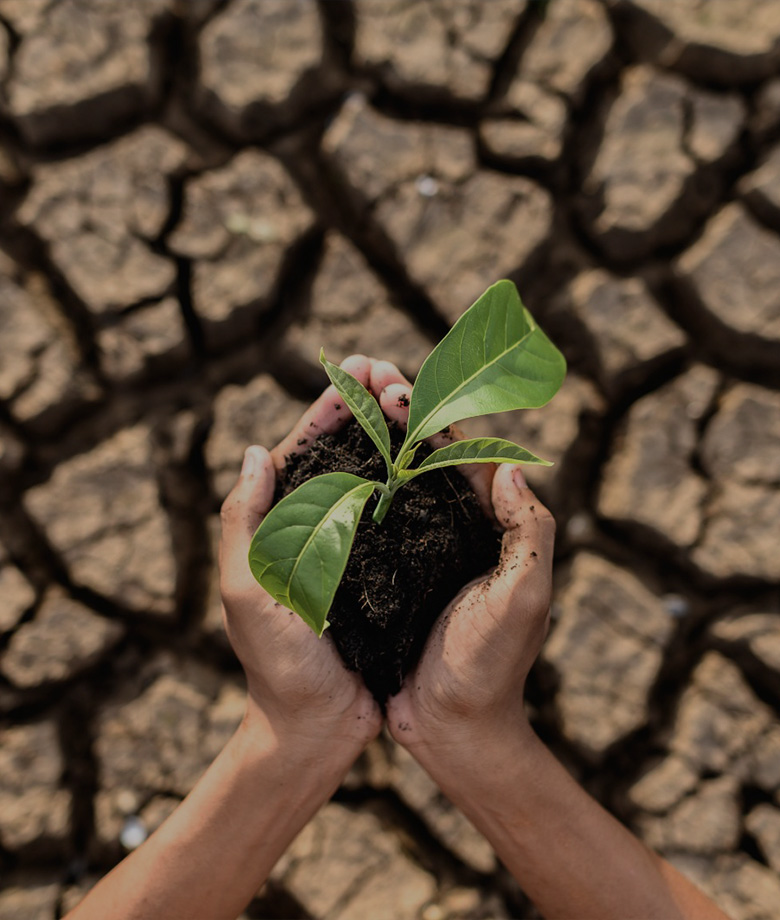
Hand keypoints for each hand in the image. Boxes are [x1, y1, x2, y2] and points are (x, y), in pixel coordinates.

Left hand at [219, 355, 382, 755]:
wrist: (318, 726)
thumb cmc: (278, 665)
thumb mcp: (248, 592)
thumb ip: (243, 523)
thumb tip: (253, 453)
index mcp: (279, 527)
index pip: (301, 452)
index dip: (328, 408)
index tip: (355, 370)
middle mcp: (317, 529)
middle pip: (342, 454)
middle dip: (365, 408)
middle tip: (392, 370)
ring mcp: (354, 548)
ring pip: (375, 476)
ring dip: (393, 435)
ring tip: (416, 397)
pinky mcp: (387, 570)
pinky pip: (402, 515)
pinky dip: (415, 482)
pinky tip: (437, 457)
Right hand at [370, 363, 554, 756]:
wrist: (454, 728)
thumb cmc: (491, 667)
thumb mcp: (524, 599)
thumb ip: (531, 534)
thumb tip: (513, 467)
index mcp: (490, 527)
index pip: (462, 453)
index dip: (429, 415)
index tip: (393, 385)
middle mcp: (455, 529)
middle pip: (425, 455)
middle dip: (397, 411)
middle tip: (363, 373)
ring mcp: (421, 550)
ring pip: (395, 479)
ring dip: (373, 438)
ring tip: (343, 402)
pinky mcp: (390, 574)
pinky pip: (372, 519)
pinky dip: (354, 486)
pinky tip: (326, 466)